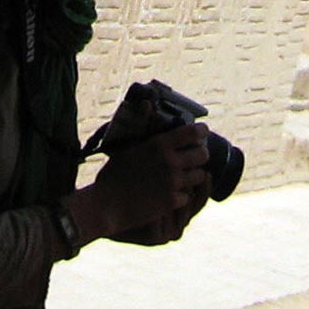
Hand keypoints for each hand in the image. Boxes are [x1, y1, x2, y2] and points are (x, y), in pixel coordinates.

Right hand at [71, 124, 208, 244]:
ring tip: (183, 176)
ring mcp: (172, 182)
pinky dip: (180, 196)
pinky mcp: (171, 202)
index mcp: (159, 144)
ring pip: (199, 176)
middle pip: (202, 154)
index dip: (201, 131)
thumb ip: (142, 125)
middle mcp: (170, 162)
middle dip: (199, 154)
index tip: (201, 132)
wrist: (105, 205)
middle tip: (193, 157)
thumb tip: (147, 103)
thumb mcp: (128, 145)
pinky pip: (187, 196)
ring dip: (192, 175)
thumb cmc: (113, 173)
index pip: (193, 132)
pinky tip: (170, 195)